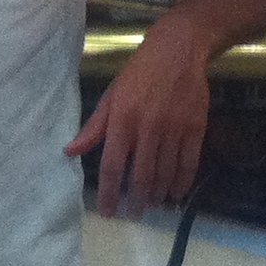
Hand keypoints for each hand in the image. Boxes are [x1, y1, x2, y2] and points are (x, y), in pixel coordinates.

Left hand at [66, 18, 212, 218]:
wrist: (178, 50)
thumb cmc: (138, 73)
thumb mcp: (111, 96)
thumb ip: (93, 128)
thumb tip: (70, 152)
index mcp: (122, 120)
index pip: (112, 165)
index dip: (108, 193)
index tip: (107, 211)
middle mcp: (148, 128)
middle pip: (140, 176)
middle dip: (135, 201)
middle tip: (132, 214)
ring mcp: (174, 129)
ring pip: (165, 173)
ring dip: (157, 195)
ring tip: (151, 206)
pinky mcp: (195, 128)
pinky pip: (189, 163)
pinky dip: (182, 183)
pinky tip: (175, 194)